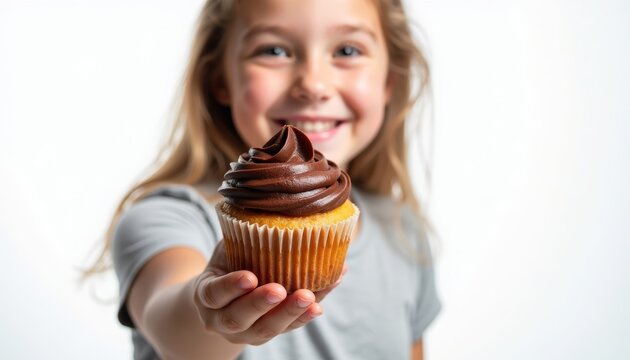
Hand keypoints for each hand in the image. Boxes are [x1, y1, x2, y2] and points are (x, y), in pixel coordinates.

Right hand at [193, 240, 344, 345]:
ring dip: (289, 314)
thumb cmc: (228, 263)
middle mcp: (221, 320)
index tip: (250, 276)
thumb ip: (241, 235)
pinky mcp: (267, 334)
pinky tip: (320, 301)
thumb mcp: (226, 249)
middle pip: (238, 317)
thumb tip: (268, 205)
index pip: (214, 293)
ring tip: (309, 298)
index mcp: (206, 296)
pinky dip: (305, 315)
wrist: (222, 299)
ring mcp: (245, 332)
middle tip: (281, 290)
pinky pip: (287, 329)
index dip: (230, 287)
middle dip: (261, 304)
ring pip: (265, 330)